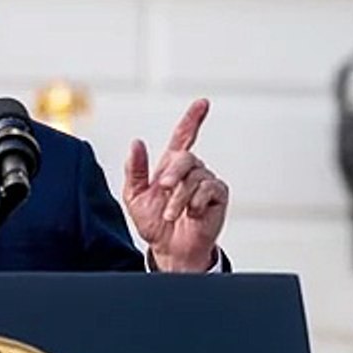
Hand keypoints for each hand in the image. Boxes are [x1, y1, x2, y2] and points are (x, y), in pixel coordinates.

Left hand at [122, 99, 227, 271]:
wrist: (169, 250)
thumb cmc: (154, 223)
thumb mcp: (135, 196)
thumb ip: (135, 169)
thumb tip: (137, 143)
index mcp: (171, 166)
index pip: (184, 136)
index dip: (193, 118)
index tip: (203, 103)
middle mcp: (191, 170)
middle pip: (186, 157)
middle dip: (172, 173)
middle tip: (163, 188)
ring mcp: (206, 182)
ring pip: (195, 177)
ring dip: (179, 198)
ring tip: (171, 214)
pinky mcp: (218, 196)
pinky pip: (209, 190)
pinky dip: (196, 203)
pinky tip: (192, 214)